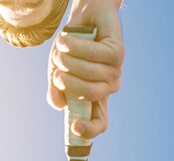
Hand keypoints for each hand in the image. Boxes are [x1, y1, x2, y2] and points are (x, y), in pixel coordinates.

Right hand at [47, 0, 123, 140]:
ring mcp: (115, 70)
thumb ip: (56, 90)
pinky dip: (74, 46)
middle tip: (58, 66)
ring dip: (68, 59)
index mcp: (94, 98)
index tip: (74, 126)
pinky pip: (93, 54)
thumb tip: (59, 105)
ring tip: (62, 48)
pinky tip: (67, 39)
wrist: (82, 17)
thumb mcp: (57, 70)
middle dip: (67, 80)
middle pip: (89, 96)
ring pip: (89, 73)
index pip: (99, 124)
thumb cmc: (70, 48)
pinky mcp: (117, 51)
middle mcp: (107, 87)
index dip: (89, 131)